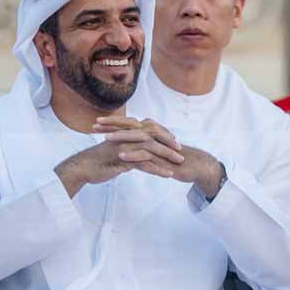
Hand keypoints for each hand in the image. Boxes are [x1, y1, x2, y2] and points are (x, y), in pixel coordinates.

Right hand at [55, 118, 184, 194]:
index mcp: (125, 133)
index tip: (174, 142)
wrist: (82, 168)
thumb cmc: (97, 162)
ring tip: (179, 163)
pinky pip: (144, 164)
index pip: (148, 129)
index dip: (162, 134)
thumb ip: (127, 152)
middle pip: (153, 136)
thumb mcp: (114, 153)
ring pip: (151, 149)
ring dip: (167, 156)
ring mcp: (125, 147)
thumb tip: (136, 157)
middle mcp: (126, 137)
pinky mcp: (123, 160)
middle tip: (181, 151)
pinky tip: (168, 175)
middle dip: (169, 142)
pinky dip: (157, 169)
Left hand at [96, 117, 223, 199]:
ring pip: (136, 138)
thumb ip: (143, 146)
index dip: (112, 123)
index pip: (128, 124)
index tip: (96, 124)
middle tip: (95, 125)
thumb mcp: (156, 150)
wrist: (195, 165)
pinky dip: (133, 154)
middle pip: (130, 126)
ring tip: (105, 139)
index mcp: (150, 132)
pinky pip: (146, 154)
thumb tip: (128, 146)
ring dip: (120, 138)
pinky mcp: (163, 156)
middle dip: (111, 125)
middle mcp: (153, 134)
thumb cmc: (174, 158)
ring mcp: (158, 144)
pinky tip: (121, 155)